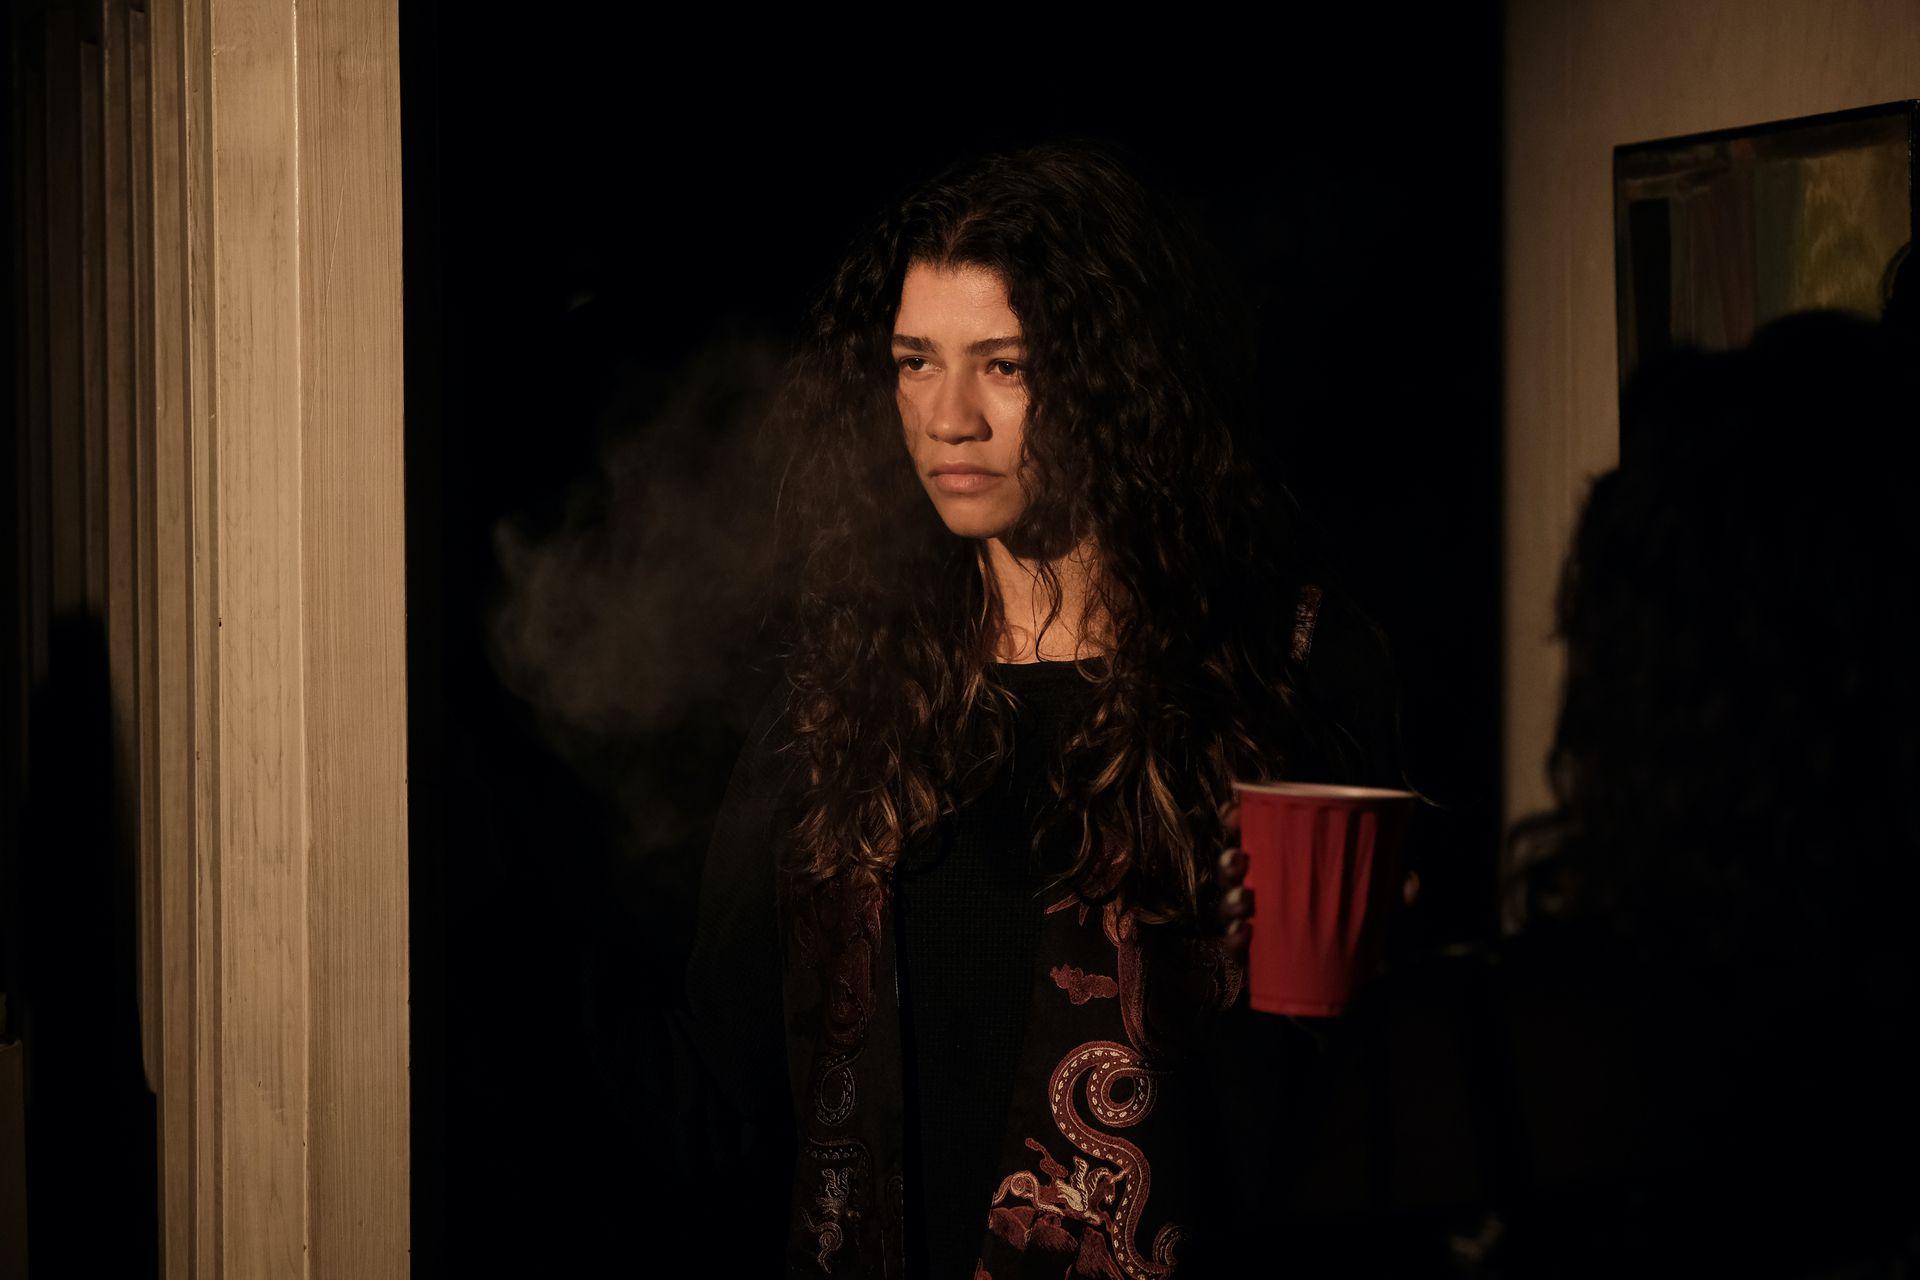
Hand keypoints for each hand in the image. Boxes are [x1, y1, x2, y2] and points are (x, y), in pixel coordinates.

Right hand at [1213, 795, 1421, 959]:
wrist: (1360, 1000)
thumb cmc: (1365, 945)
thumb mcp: (1384, 913)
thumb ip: (1395, 896)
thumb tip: (1408, 883)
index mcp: (1288, 869)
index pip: (1254, 837)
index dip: (1236, 820)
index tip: (1234, 811)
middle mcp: (1267, 893)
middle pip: (1234, 869)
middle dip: (1229, 859)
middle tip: (1239, 858)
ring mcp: (1258, 927)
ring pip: (1228, 906)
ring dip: (1229, 899)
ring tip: (1245, 899)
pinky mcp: (1255, 962)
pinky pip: (1233, 949)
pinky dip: (1233, 940)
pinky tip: (1244, 934)